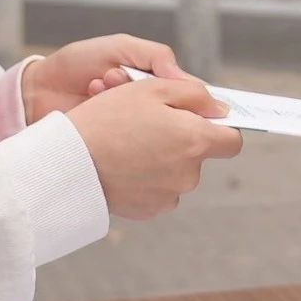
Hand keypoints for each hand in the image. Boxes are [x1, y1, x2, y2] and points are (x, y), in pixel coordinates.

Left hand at [22, 34, 190, 124]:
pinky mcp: (114, 146)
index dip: (191, 97)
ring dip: (123, 99)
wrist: (37, 90)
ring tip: (98, 82)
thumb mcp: (119, 46)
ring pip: (148, 124)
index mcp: (152, 83)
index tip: (186, 95)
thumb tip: (185, 78)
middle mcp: (145, 109)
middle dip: (146, 92)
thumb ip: (155, 56)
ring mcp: (130, 130)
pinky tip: (91, 94)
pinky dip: (108, 114)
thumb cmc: (77, 63)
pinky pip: (126, 138)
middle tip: (115, 75)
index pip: (187, 95)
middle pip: (171, 113)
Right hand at [67, 78, 242, 220]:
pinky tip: (124, 164)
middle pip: (200, 154)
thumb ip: (195, 94)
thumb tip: (220, 109)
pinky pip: (159, 190)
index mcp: (195, 141)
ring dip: (164, 159)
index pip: (232, 140)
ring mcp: (169, 196)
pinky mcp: (149, 210)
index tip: (201, 119)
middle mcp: (189, 174)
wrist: (68, 161)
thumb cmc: (108, 118)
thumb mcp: (152, 89)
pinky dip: (148, 178)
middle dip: (183, 139)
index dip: (219, 127)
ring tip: (131, 143)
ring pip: (179, 172)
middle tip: (150, 124)